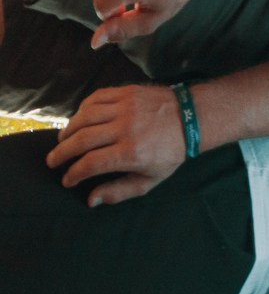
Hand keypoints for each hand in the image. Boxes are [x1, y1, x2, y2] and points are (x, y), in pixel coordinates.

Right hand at [48, 83, 188, 203]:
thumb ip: (120, 191)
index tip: (67, 180)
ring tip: (63, 142)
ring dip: (67, 131)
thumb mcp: (151, 179)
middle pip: (81, 140)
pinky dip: (81, 111)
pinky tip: (78, 122)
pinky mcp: (124, 93)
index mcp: (132, 153)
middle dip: (62, 153)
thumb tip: (91, 200)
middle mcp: (125, 129)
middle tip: (53, 161)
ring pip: (83, 118)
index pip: (90, 164)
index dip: (74, 173)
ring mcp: (124, 108)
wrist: (190, 119)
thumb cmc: (170, 152)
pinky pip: (93, 100)